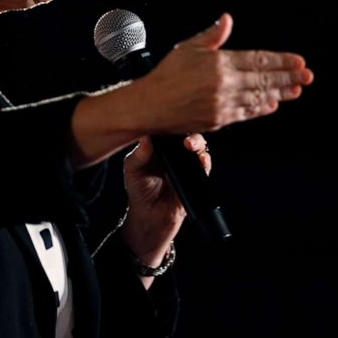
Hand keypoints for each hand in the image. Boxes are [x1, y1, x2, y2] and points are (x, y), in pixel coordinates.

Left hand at [119, 133, 210, 285]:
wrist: (150, 218)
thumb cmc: (138, 191)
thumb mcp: (133, 171)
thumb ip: (139, 155)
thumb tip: (145, 138)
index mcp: (157, 146)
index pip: (167, 128)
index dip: (171, 121)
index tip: (171, 119)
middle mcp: (173, 152)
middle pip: (185, 133)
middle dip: (187, 130)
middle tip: (183, 136)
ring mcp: (185, 163)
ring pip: (198, 146)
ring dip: (198, 143)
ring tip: (191, 146)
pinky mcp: (195, 176)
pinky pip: (204, 165)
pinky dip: (204, 160)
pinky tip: (201, 160)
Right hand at [132, 12, 313, 135]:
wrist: (150, 105)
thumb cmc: (166, 76)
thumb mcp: (188, 48)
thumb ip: (212, 35)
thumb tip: (227, 19)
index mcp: (219, 63)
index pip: (258, 60)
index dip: (281, 61)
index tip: (298, 61)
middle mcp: (224, 84)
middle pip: (264, 79)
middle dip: (289, 77)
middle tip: (307, 76)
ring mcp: (223, 104)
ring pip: (259, 97)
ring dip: (280, 93)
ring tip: (296, 90)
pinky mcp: (219, 120)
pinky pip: (246, 113)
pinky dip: (261, 108)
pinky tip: (271, 104)